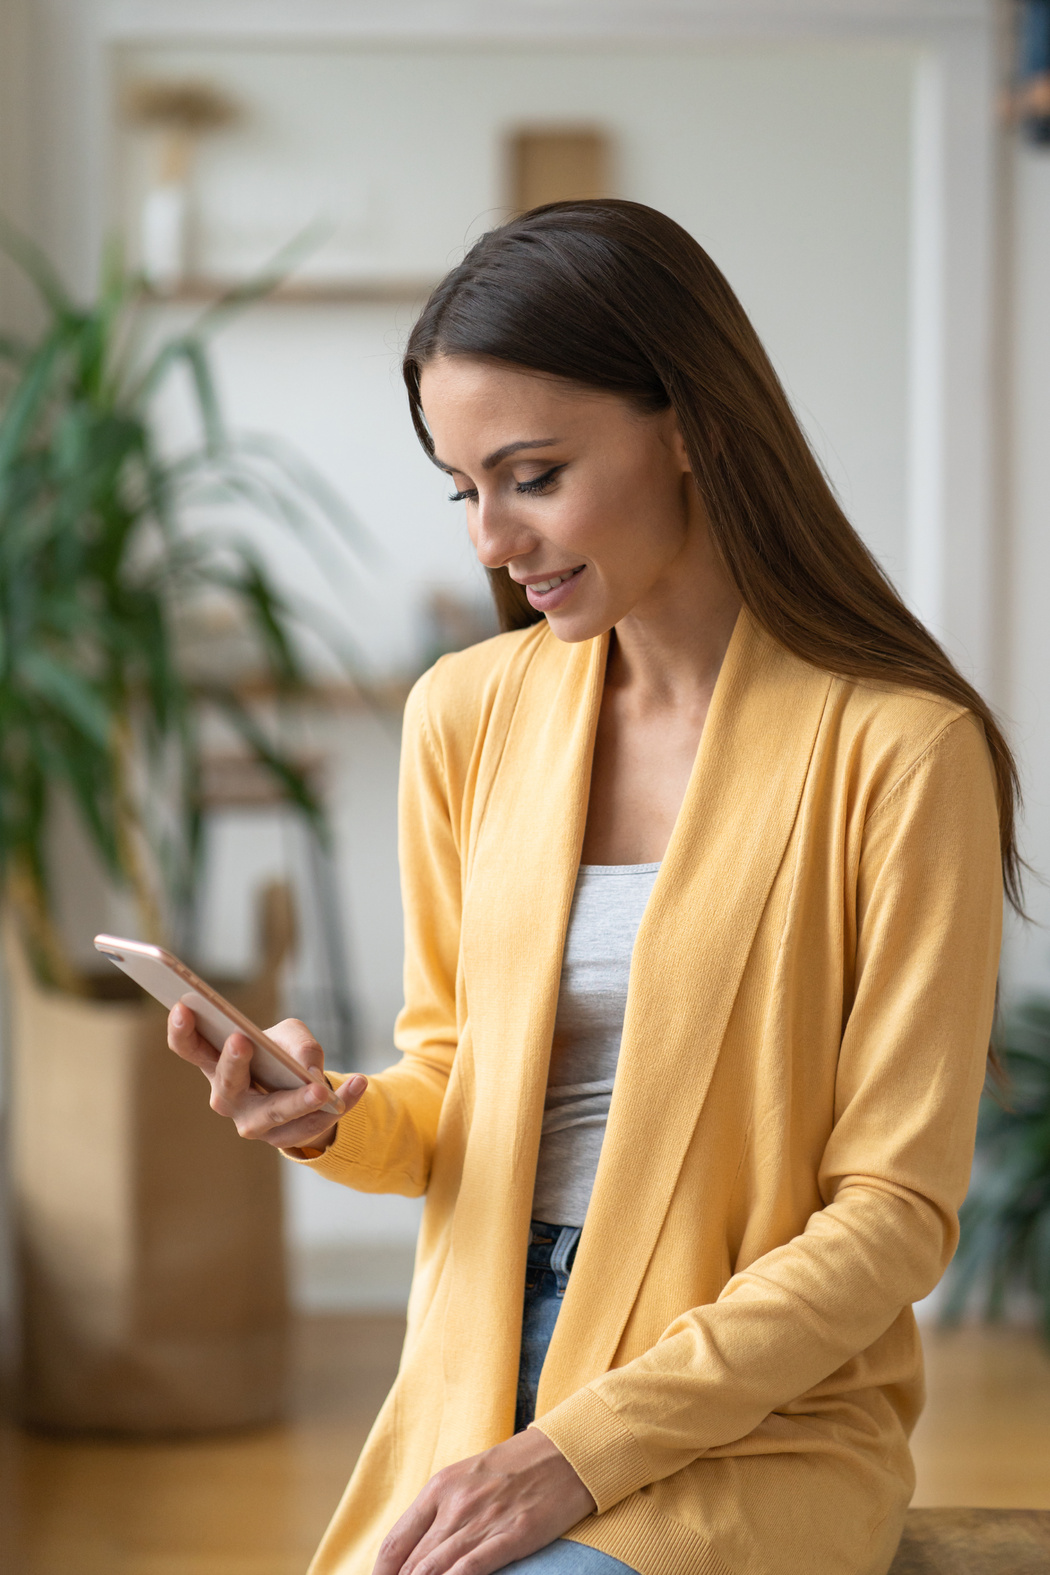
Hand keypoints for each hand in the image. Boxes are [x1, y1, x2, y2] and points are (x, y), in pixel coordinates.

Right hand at [167, 1006, 365, 1151]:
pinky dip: (340, 1102)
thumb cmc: (284, 1056)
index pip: (190, 1048)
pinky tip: (359, 1085)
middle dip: (233, 1063)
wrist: (304, 1092)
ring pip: (274, 1114)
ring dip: (298, 1102)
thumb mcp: (291, 1036)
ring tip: (322, 1089)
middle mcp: (228, 1098)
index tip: (182, 1006)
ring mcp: (254, 1124)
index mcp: (216, 1065)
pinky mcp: (284, 1138)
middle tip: (241, 1040)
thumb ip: (297, 1043)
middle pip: (227, 1085)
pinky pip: (312, 1124)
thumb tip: (309, 1070)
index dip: (181, 1030)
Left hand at [372, 1427, 595, 1574]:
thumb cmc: (515, 1467)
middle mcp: (455, 1504)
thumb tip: (416, 1552)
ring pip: (434, 1571)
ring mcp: (483, 1520)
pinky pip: (471, 1568)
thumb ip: (441, 1512)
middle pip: (411, 1565)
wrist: (564, 1451)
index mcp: (439, 1489)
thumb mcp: (468, 1479)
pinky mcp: (513, 1534)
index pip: (395, 1544)